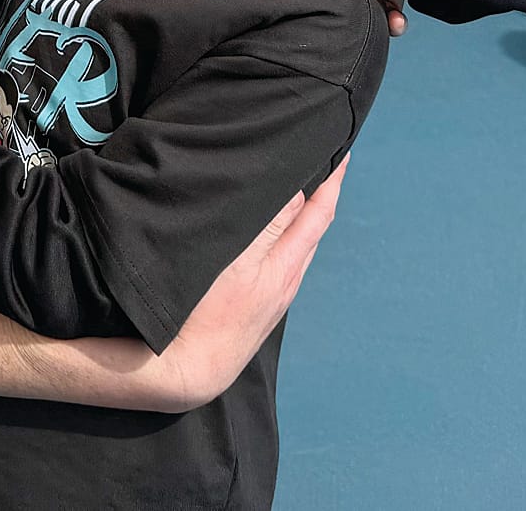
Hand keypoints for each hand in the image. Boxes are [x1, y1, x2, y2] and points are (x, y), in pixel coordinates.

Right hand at [152, 158, 347, 409]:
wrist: (181, 374)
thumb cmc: (199, 313)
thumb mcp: (233, 262)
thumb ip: (266, 226)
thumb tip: (294, 192)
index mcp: (283, 267)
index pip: (317, 213)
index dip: (332, 181)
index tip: (343, 152)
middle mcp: (285, 283)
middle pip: (311, 229)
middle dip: (319, 195)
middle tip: (323, 162)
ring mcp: (272, 300)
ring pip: (296, 247)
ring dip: (301, 217)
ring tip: (299, 190)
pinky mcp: (257, 311)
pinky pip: (281, 263)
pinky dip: (285, 238)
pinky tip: (269, 236)